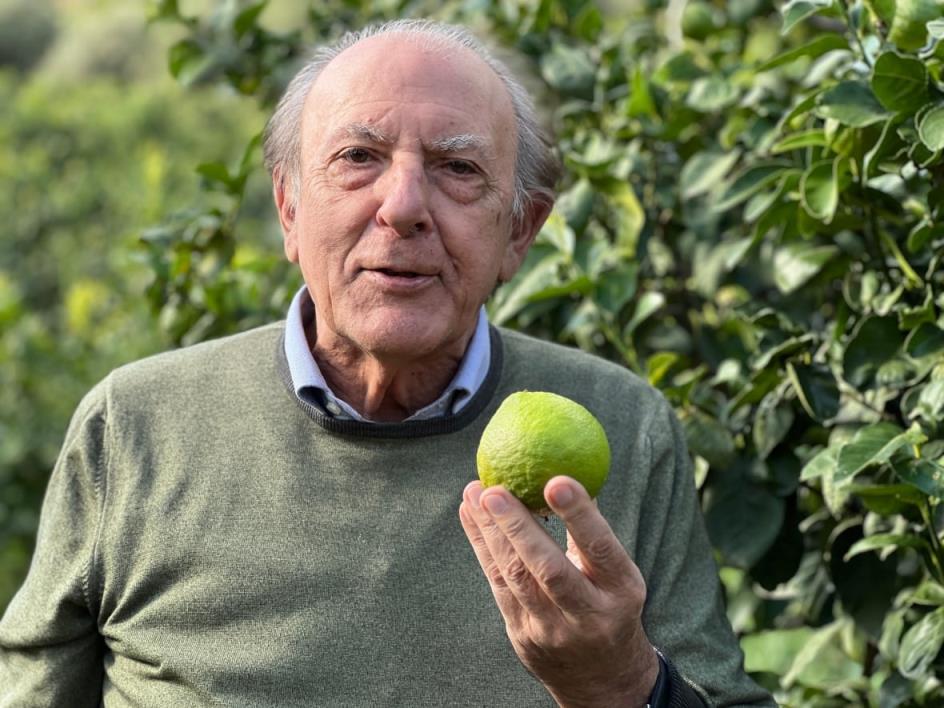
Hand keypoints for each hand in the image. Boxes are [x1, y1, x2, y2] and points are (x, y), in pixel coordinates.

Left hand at [459, 476, 658, 707]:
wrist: (601, 680)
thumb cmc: (609, 605)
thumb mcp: (619, 576)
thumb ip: (593, 534)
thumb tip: (567, 471)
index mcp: (620, 591)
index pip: (601, 549)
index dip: (580, 516)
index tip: (556, 481)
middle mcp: (587, 614)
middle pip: (548, 569)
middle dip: (517, 528)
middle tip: (494, 490)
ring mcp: (551, 628)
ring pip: (514, 576)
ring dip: (490, 531)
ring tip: (475, 493)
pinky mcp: (521, 633)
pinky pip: (497, 583)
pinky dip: (482, 546)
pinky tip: (471, 515)